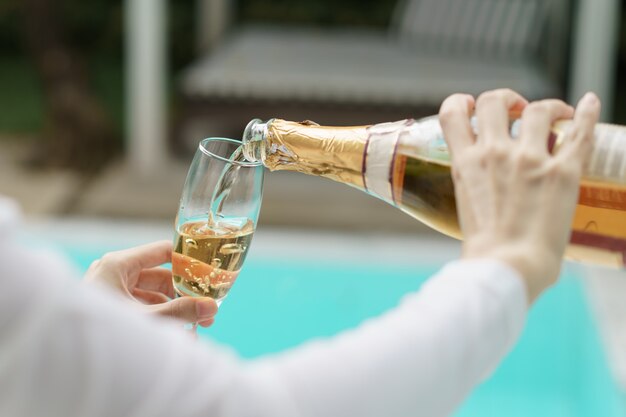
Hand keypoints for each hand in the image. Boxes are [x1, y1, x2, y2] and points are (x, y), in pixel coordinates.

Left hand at [84, 241, 217, 326]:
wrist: (66, 358)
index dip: (187, 260)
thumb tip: (211, 306)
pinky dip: (158, 320)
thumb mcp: (146, 320)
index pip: (162, 252)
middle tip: (205, 309)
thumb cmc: (100, 332)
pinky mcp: (110, 309)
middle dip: (184, 295)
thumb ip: (180, 311)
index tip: (208, 272)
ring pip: (152, 296)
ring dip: (174, 311)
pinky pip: (141, 309)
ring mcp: (111, 292)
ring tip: (195, 330)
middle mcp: (114, 274)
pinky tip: (177, 337)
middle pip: (160, 277)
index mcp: (118, 264)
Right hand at [439, 89, 599, 302]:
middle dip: (507, 100)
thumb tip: (485, 190)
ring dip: (547, 107)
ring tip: (556, 116)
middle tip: (517, 112)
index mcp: (466, 164)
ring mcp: (530, 159)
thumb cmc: (484, 251)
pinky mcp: (563, 172)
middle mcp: (495, 153)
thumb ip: (474, 186)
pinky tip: (590, 103)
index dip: (461, 102)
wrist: (507, 266)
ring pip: (538, 109)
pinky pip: (579, 132)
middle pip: (495, 101)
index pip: (452, 113)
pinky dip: (587, 112)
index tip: (472, 106)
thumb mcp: (464, 207)